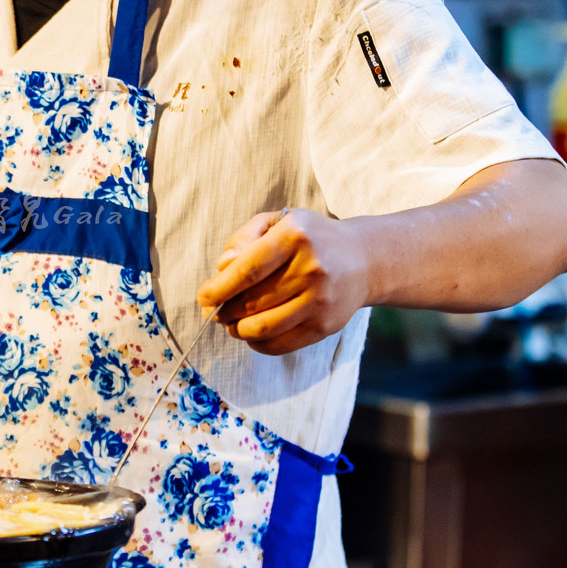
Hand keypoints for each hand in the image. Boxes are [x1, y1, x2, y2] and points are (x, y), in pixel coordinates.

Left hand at [195, 207, 369, 355]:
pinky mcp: (326, 326)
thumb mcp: (278, 222)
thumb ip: (244, 238)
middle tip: (215, 311)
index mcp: (295, 236)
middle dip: (223, 311)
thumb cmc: (309, 238)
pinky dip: (256, 343)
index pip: (247, 270)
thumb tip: (222, 268)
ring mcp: (321, 300)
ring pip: (262, 328)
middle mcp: (312, 268)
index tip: (203, 296)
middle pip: (251, 303)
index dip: (219, 288)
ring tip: (231, 322)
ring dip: (236, 330)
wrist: (363, 259)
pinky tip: (252, 333)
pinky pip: (279, 345)